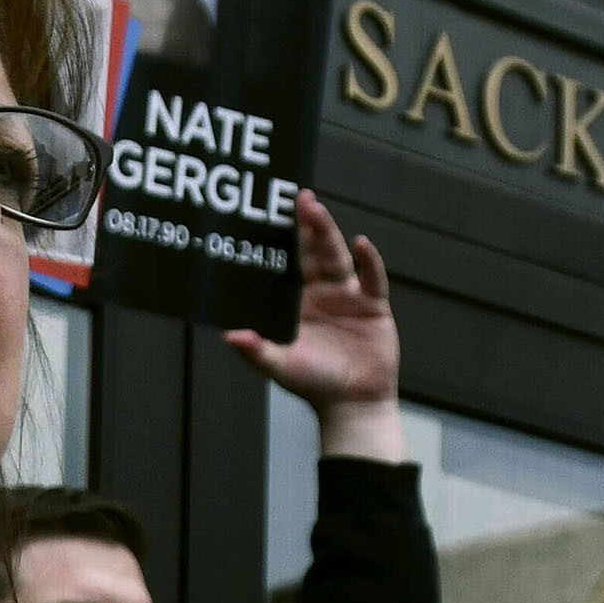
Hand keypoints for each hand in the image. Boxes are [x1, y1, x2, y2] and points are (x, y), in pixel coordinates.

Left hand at [218, 192, 402, 439]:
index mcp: (296, 301)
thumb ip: (257, 351)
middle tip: (297, 198)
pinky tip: (362, 244)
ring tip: (316, 211)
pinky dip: (369, 261)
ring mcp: (348, 295)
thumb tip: (229, 336)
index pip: (287, 263)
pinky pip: (372, 278)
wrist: (352, 404)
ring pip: (337, 257)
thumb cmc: (313, 383)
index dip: (281, 240)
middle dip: (305, 226)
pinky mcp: (374, 304)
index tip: (268, 214)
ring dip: (328, 233)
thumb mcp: (281, 366)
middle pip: (313, 252)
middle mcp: (321, 291)